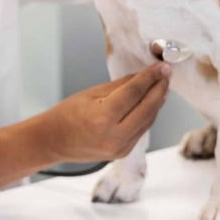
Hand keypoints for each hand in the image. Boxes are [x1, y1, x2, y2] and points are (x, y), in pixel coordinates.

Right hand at [42, 63, 170, 163]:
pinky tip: (151, 102)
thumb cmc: (67, 115)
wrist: (54, 141)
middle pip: (147, 108)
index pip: (134, 93)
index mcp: (103, 118)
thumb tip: (143, 76)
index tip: (161, 67)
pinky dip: (147, 114)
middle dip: (159, 89)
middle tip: (166, 74)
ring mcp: (120, 148)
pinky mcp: (123, 152)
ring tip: (162, 85)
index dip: (150, 77)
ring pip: (148, 121)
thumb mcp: (92, 93)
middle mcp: (114, 136)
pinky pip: (141, 130)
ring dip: (156, 102)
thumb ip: (120, 85)